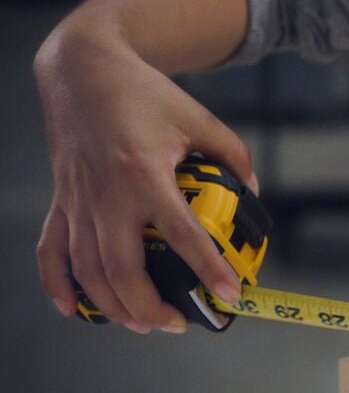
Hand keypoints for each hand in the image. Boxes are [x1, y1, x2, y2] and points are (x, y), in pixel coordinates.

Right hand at [34, 22, 255, 333]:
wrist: (81, 69)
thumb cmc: (142, 92)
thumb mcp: (199, 118)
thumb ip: (232, 155)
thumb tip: (254, 190)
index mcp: (144, 172)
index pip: (181, 234)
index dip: (208, 269)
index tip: (229, 294)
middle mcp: (105, 193)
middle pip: (122, 269)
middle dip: (150, 306)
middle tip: (178, 323)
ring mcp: (77, 200)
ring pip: (87, 270)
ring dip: (113, 306)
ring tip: (144, 323)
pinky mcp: (60, 200)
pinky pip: (50, 250)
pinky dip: (57, 284)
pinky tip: (73, 309)